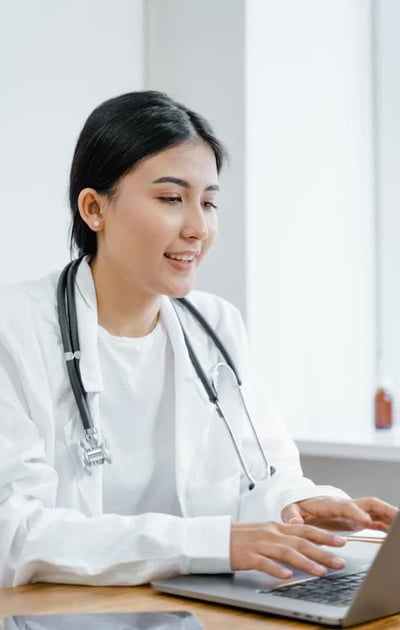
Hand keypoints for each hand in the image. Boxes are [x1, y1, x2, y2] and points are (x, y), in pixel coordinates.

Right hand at [230, 521, 345, 578]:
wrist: (213, 536)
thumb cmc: (239, 537)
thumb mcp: (263, 532)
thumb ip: (282, 538)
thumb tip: (302, 546)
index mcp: (275, 527)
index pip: (305, 529)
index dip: (324, 535)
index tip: (341, 542)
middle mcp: (270, 533)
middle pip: (300, 542)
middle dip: (323, 551)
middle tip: (340, 561)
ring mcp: (259, 544)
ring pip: (286, 552)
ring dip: (306, 562)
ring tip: (321, 572)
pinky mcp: (247, 556)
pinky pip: (264, 563)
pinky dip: (276, 570)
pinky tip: (287, 576)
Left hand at [282, 496, 397, 531]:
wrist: (302, 503)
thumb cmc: (298, 506)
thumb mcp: (290, 510)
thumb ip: (291, 516)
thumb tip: (294, 523)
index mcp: (330, 503)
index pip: (346, 506)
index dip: (356, 512)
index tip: (365, 521)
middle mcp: (345, 505)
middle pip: (369, 503)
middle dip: (384, 509)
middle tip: (397, 519)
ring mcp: (354, 511)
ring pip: (376, 510)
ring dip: (390, 515)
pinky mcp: (357, 519)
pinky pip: (376, 520)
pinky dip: (387, 524)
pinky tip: (395, 532)